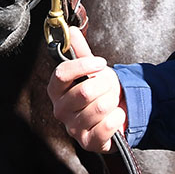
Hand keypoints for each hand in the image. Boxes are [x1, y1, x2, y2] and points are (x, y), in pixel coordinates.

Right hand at [47, 26, 127, 152]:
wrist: (114, 111)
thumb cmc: (99, 89)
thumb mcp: (90, 68)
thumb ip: (80, 50)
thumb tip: (71, 30)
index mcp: (56, 90)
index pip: (62, 74)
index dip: (84, 66)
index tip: (101, 63)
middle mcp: (60, 110)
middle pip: (84, 92)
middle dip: (105, 84)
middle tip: (109, 84)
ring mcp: (73, 128)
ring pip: (99, 107)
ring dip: (112, 99)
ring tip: (111, 99)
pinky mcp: (88, 143)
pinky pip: (107, 127)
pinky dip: (118, 117)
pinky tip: (116, 115)